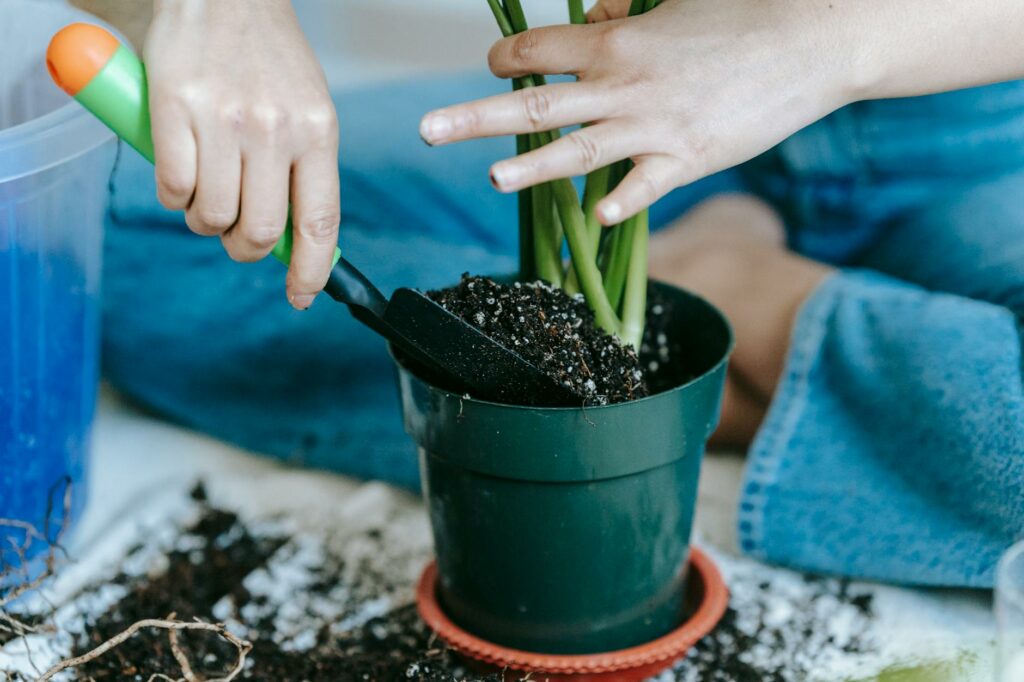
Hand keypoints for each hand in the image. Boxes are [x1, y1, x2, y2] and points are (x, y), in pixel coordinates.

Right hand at [145, 0, 338, 308]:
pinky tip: (180, 172)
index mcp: (318, 131)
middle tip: (235, 234)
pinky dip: (173, 197)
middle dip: (245, 248)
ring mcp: (225, 120)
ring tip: (206, 194)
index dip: (312, 270)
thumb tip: (297, 238)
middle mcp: (275, 129)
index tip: (302, 297)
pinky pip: (172, 187)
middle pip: (261, 230)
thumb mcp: (308, 108)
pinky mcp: (176, 108)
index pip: (321, 222)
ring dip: (205, 222)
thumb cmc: (268, 57)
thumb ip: (305, 169)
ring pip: (212, 215)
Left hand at [420, 0, 858, 224]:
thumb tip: (587, 14)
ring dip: (530, 167)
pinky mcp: (689, 160)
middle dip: (475, 117)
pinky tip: (590, 217)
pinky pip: (643, 187)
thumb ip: (623, 10)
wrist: (815, 39)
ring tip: (489, 179)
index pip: (539, 51)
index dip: (507, 57)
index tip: (494, 65)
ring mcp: (654, 128)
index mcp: (617, 40)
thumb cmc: (744, 12)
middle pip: (536, 103)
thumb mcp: (675, 1)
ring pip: (577, 151)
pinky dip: (617, 202)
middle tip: (426, 131)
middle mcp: (624, 86)